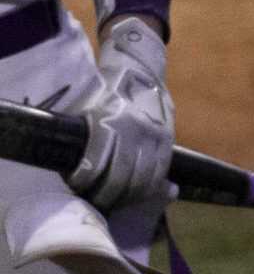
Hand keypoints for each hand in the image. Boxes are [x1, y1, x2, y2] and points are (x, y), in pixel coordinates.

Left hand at [65, 17, 173, 214]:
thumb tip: (64, 166)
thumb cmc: (104, 90)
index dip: (83, 183)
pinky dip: (149, 189)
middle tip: (94, 202)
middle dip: (106, 197)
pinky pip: (160, 172)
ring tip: (115, 202)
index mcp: (108, 122)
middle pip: (121, 179)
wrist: (140, 71)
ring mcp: (155, 135)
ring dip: (128, 197)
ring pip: (144, 180)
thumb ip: (79, 136)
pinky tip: (137, 194)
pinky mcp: (168, 139)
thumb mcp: (85, 107)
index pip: (95, 165)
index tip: (75, 187)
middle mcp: (134, 131)